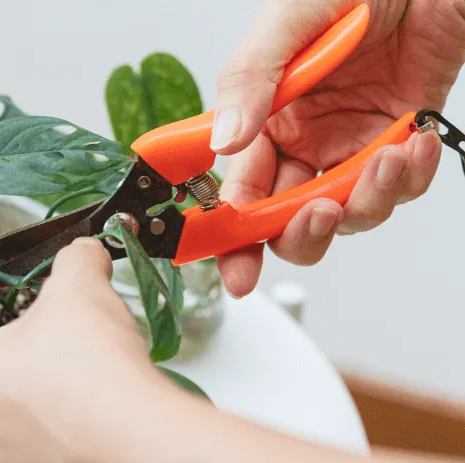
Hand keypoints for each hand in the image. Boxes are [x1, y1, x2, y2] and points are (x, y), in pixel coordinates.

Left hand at [0, 239, 185, 462]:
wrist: (136, 446)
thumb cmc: (88, 371)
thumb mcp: (78, 289)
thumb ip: (74, 263)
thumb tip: (83, 256)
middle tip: (29, 343)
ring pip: (1, 438)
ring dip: (24, 414)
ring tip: (64, 389)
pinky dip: (57, 454)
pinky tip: (88, 433)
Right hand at [210, 0, 464, 296]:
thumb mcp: (289, 22)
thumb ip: (250, 80)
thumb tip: (223, 141)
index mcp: (264, 119)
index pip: (239, 192)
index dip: (231, 235)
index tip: (233, 265)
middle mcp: (304, 140)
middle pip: (288, 220)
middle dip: (300, 233)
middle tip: (316, 217)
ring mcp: (352, 145)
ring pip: (349, 213)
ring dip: (367, 199)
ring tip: (385, 158)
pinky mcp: (399, 141)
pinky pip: (402, 186)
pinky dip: (410, 175)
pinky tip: (414, 141)